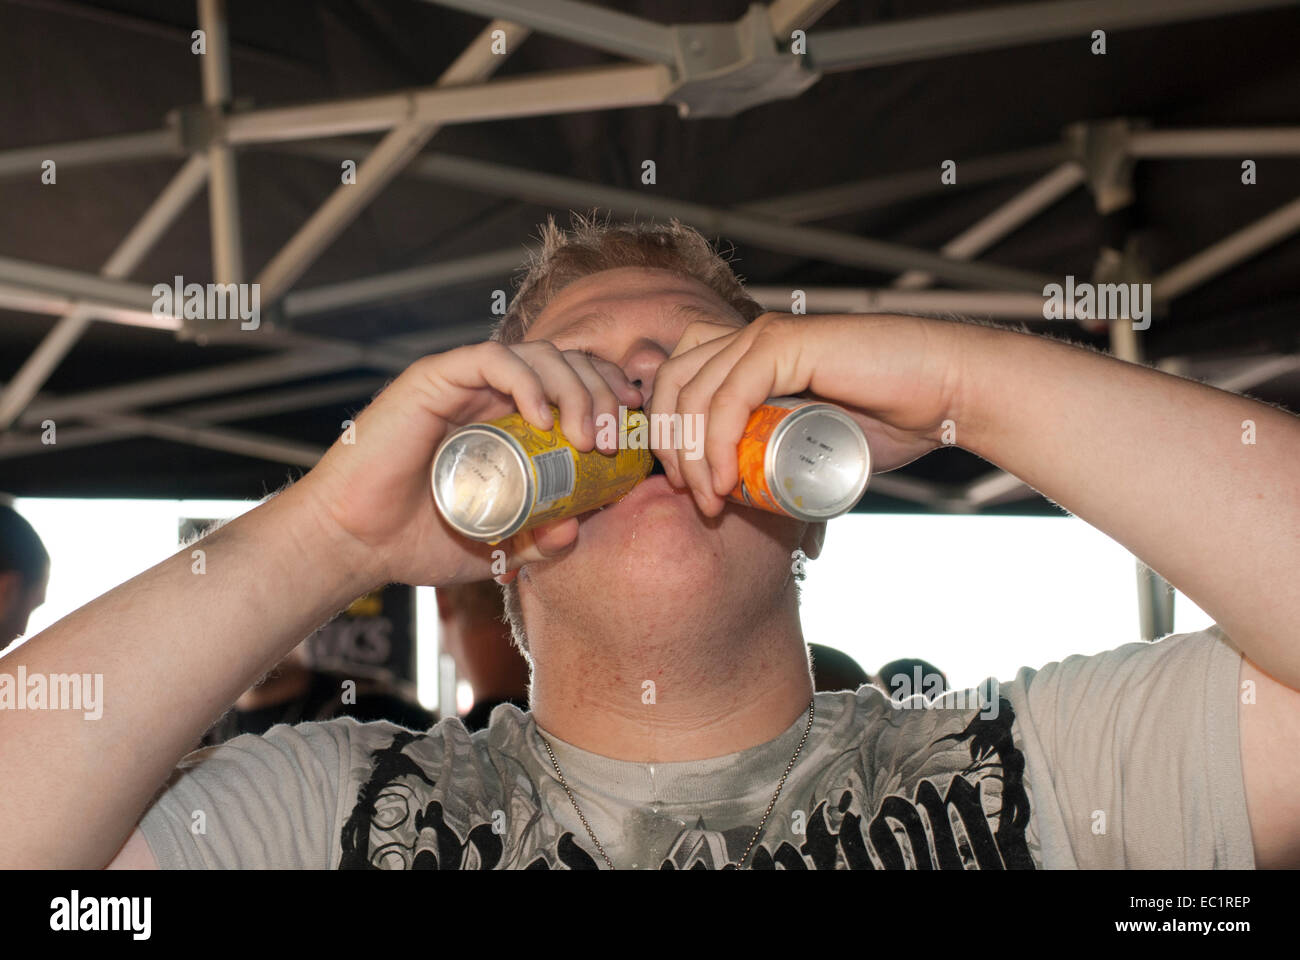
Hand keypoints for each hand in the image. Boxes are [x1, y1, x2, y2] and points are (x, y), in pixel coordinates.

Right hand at [291, 339, 644, 589]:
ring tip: (589, 436)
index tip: (633, 433)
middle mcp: (490, 394)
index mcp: (508, 420)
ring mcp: (463, 382)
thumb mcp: (495, 547)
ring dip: (575, 388)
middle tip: (616, 439)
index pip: (574, 386)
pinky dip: (527, 380)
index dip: (610, 398)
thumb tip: (575, 530)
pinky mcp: (434, 378)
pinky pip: (493, 359)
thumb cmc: (416, 542)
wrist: (354, 545)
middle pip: (567, 364)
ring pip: (538, 355)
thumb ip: (534, 541)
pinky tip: (544, 417)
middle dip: (603, 393)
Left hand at [646, 312, 965, 514]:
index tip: (686, 488)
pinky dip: (716, 440)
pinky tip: (724, 479)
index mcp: (749, 355)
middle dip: (670, 446)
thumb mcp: (823, 448)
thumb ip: (793, 467)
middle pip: (673, 384)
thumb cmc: (895, 421)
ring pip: (694, 392)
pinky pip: (729, 395)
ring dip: (691, 454)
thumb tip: (775, 520)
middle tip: (692, 497)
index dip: (668, 434)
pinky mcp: (785, 345)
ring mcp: (765, 337)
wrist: (946, 397)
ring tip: (710, 500)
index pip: (678, 383)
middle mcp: (749, 338)